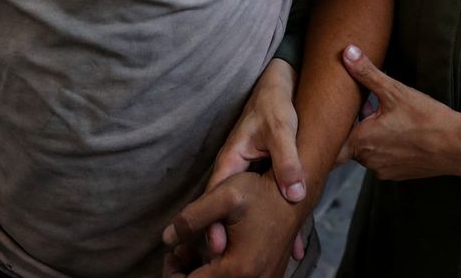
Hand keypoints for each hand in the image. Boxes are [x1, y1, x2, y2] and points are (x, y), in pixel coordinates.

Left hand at [163, 171, 301, 277]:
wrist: (294, 192)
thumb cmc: (261, 191)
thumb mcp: (223, 195)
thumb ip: (190, 219)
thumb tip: (166, 238)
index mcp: (238, 268)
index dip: (175, 272)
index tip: (173, 253)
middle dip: (187, 273)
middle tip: (181, 251)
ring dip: (204, 274)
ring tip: (194, 252)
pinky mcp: (270, 276)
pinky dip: (222, 274)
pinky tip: (216, 255)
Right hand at [201, 59, 308, 261]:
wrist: (281, 85)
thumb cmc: (276, 103)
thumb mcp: (282, 129)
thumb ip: (287, 159)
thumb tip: (294, 192)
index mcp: (231, 160)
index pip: (216, 198)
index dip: (214, 223)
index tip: (220, 247)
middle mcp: (235, 170)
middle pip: (228, 209)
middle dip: (233, 236)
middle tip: (240, 262)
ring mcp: (247, 174)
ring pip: (248, 209)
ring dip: (257, 233)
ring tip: (272, 260)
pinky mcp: (263, 174)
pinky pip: (267, 200)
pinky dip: (278, 220)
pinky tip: (294, 242)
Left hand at [339, 44, 460, 181]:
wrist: (456, 146)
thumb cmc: (426, 119)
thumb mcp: (394, 91)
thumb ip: (367, 73)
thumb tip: (347, 52)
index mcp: (361, 141)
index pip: (330, 145)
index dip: (327, 132)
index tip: (326, 120)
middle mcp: (368, 161)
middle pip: (349, 144)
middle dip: (355, 127)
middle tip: (363, 108)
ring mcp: (383, 170)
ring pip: (367, 152)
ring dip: (370, 137)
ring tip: (384, 117)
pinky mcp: (397, 174)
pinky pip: (383, 159)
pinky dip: (386, 147)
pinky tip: (399, 131)